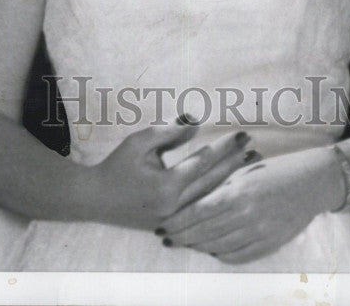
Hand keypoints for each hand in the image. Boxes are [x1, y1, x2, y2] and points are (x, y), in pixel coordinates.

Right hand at [88, 118, 257, 230]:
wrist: (95, 199)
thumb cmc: (117, 165)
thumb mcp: (140, 142)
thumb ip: (169, 132)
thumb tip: (197, 122)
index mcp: (166, 187)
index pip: (204, 162)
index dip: (224, 147)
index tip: (241, 134)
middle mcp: (174, 207)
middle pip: (213, 182)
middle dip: (235, 163)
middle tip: (254, 147)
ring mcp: (175, 220)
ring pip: (210, 198)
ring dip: (230, 180)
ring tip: (249, 165)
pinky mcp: (172, 226)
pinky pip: (200, 210)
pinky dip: (216, 196)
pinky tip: (230, 186)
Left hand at [158, 146, 339, 263]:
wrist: (311, 182)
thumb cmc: (273, 169)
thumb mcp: (243, 171)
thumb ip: (218, 186)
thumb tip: (190, 201)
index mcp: (238, 191)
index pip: (198, 212)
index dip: (178, 222)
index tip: (162, 225)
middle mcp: (247, 214)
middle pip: (205, 232)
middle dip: (182, 237)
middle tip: (166, 238)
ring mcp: (260, 232)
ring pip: (219, 247)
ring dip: (199, 246)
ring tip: (185, 243)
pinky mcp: (270, 244)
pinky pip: (239, 256)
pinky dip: (221, 254)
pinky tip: (212, 249)